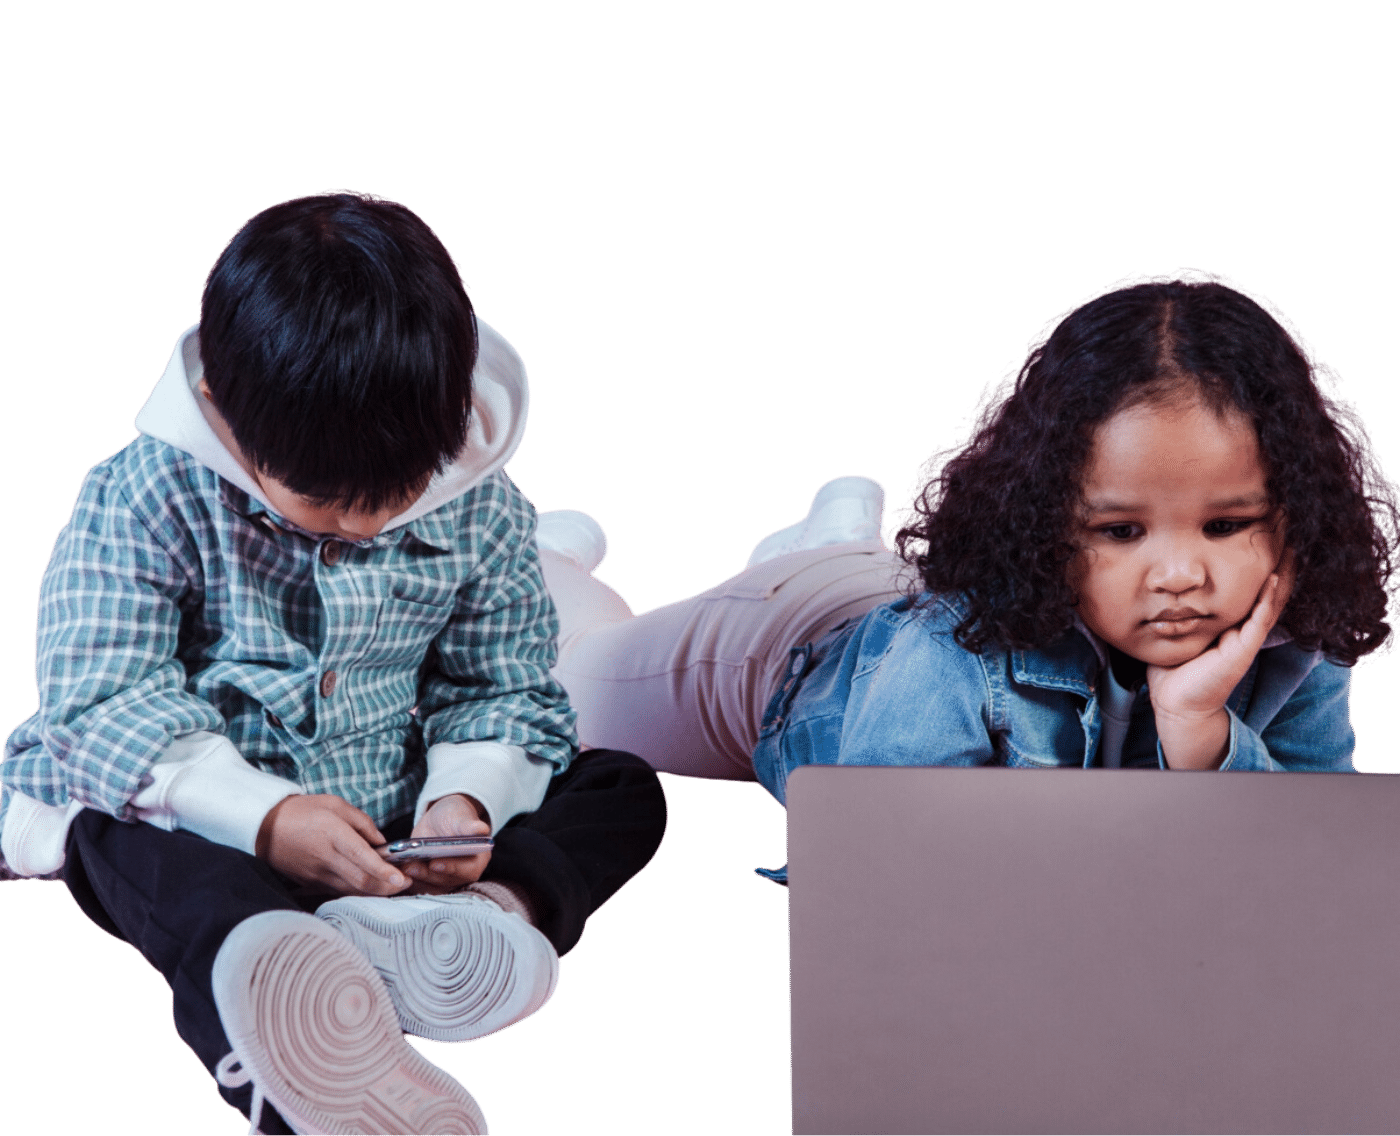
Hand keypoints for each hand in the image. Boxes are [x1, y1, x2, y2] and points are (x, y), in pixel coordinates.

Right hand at [256, 794, 410, 895]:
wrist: (264, 827)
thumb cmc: (303, 811)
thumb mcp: (336, 805)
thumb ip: (363, 823)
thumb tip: (382, 842)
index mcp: (334, 835)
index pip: (363, 859)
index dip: (385, 872)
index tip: (402, 878)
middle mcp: (326, 859)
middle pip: (362, 882)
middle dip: (388, 887)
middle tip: (407, 884)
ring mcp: (318, 875)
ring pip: (352, 890)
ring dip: (376, 891)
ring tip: (394, 886)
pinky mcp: (312, 883)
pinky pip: (340, 891)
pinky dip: (358, 891)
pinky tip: (371, 886)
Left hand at [401, 794, 492, 894]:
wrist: (441, 820)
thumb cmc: (456, 816)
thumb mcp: (461, 817)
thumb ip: (469, 826)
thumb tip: (481, 829)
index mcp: (478, 859)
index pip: (468, 870)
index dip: (452, 869)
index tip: (435, 863)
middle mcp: (463, 874)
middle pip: (447, 881)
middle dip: (428, 875)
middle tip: (411, 867)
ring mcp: (447, 879)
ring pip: (432, 887)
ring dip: (416, 879)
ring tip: (402, 868)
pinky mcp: (431, 881)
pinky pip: (421, 886)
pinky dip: (410, 880)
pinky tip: (398, 871)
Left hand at [1147, 550, 1295, 768]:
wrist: (1176, 703)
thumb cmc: (1173, 669)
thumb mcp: (1177, 629)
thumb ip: (1177, 608)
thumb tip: (1158, 580)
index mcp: (1228, 622)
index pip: (1248, 587)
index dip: (1258, 563)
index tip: (1260, 535)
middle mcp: (1242, 628)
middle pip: (1267, 589)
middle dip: (1278, 562)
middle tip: (1285, 532)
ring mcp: (1246, 639)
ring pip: (1271, 601)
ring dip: (1283, 574)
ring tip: (1291, 548)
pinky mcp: (1243, 650)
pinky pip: (1260, 619)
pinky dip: (1268, 598)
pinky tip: (1274, 578)